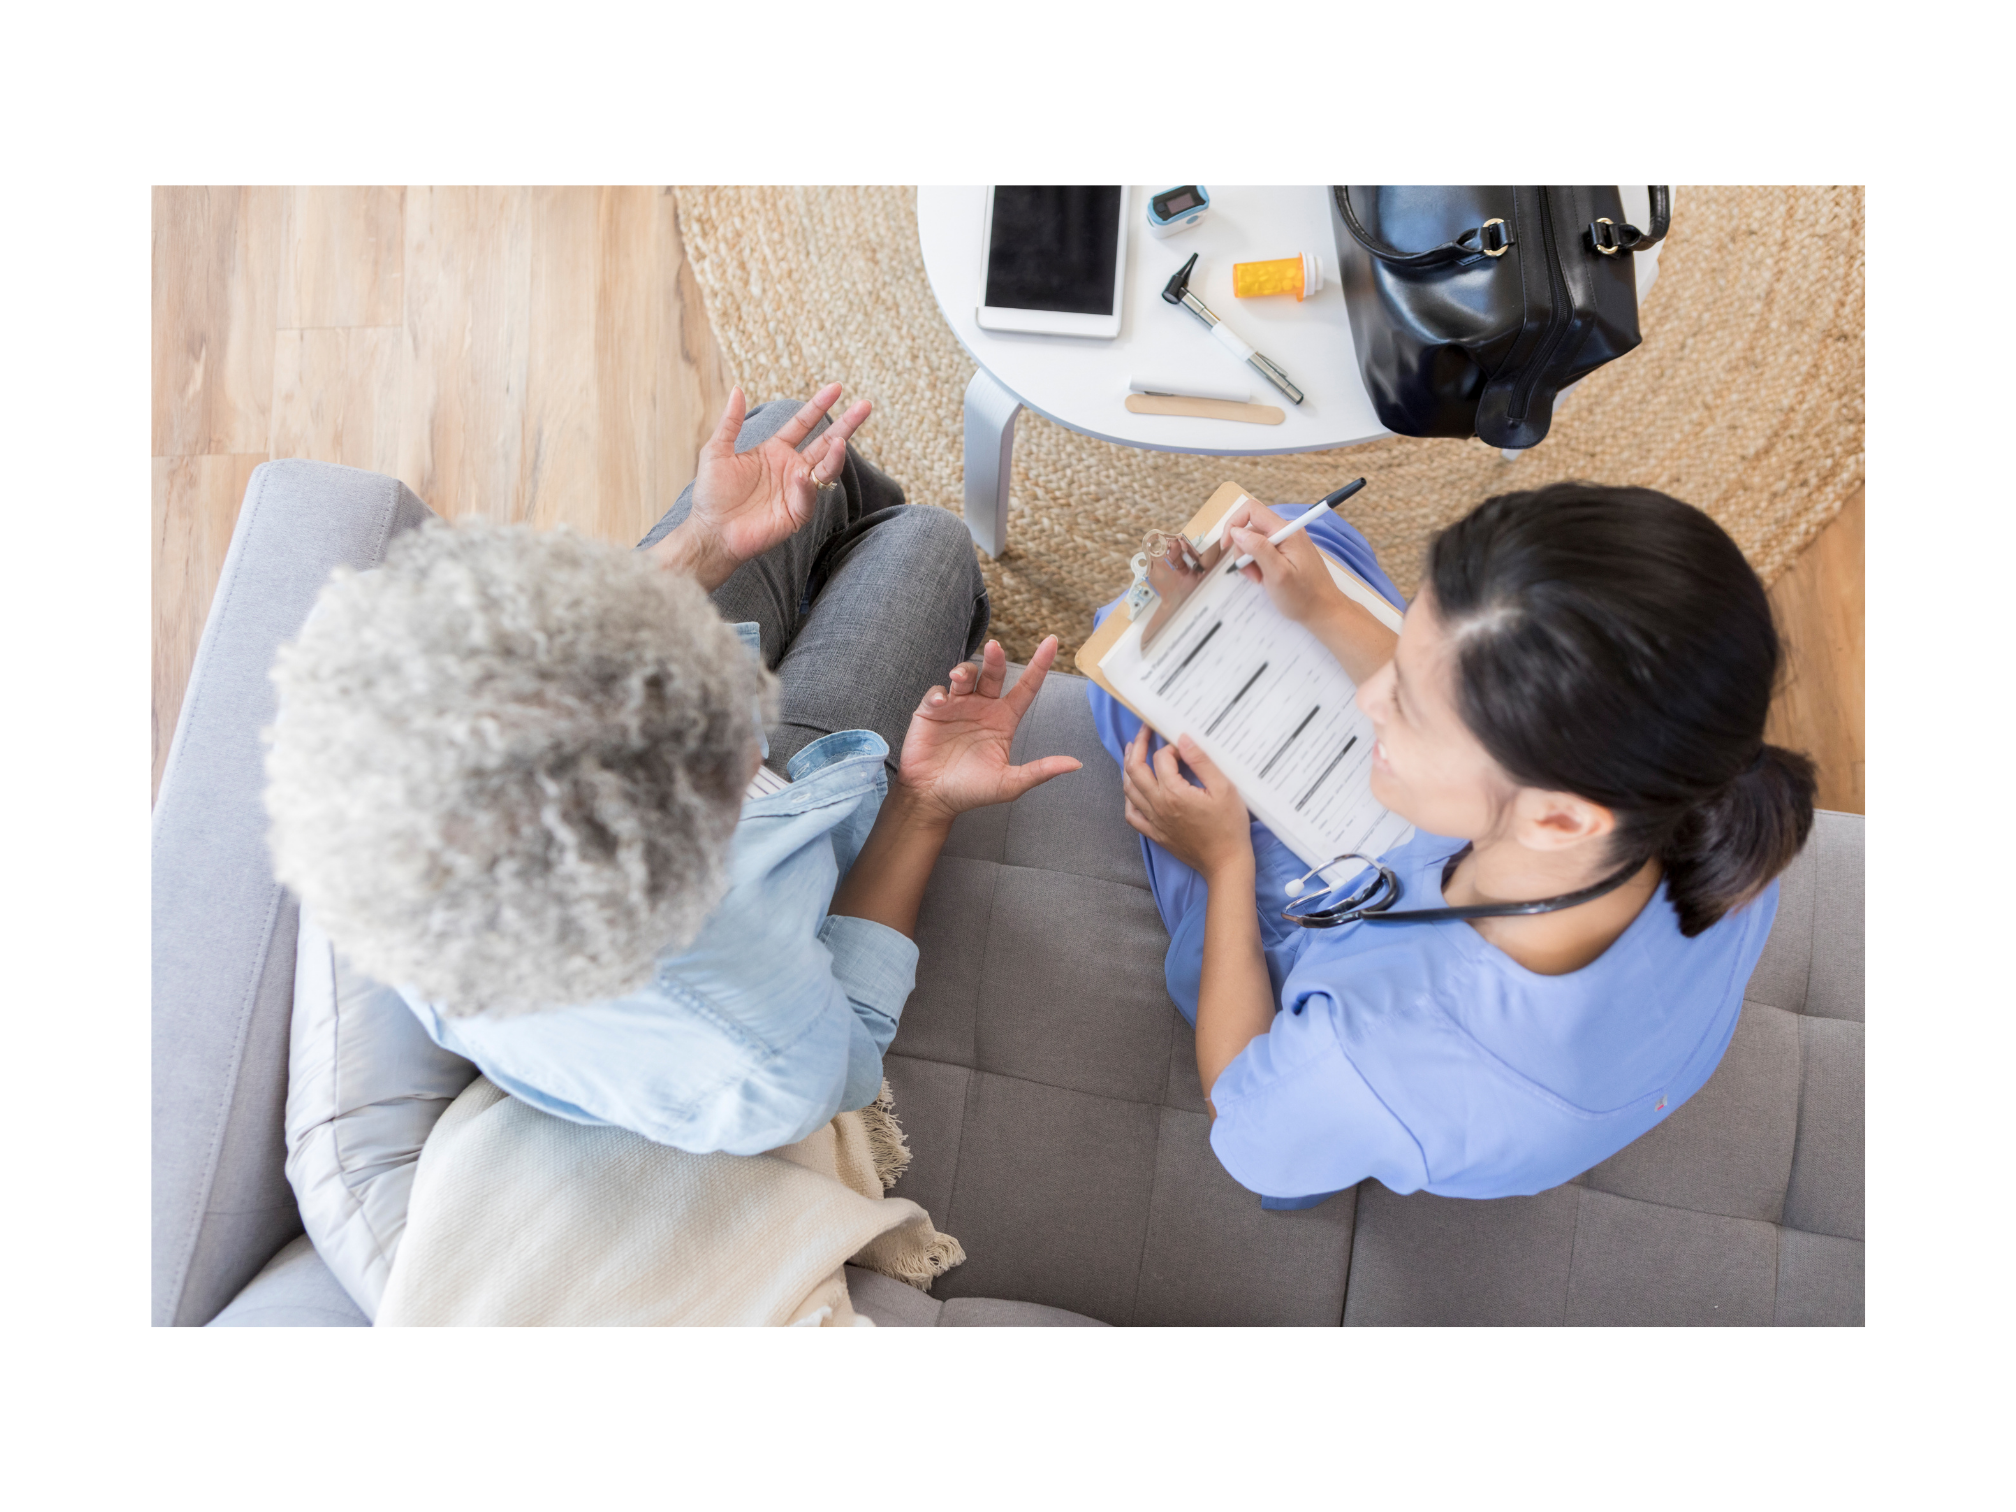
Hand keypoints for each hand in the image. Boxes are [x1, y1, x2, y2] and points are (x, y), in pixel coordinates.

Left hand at [652, 384, 872, 589]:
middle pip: (826, 443)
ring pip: (825, 469)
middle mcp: (791, 468)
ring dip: (835, 456)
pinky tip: (803, 476)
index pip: (804, 423)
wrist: (710, 531)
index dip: (819, 405)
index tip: (837, 388)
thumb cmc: (711, 494)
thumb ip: (730, 422)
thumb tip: (738, 389)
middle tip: (865, 406)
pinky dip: (808, 486)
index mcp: (775, 451)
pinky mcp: (797, 514)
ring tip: (840, 442)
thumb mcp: (717, 451)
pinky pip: (808, 496)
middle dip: (847, 425)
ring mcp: (797, 490)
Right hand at [896, 636, 1082, 823]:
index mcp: (1004, 719)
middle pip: (994, 673)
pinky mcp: (932, 711)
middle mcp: (982, 707)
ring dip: (964, 671)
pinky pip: (937, 692)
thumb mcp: (1010, 784)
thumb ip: (1040, 771)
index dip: (1039, 664)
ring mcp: (957, 706)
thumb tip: (1076, 764)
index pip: (1026, 687)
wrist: (933, 798)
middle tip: (995, 647)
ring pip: (965, 676)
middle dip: (996, 658)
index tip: (1051, 641)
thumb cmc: (972, 791)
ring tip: (960, 678)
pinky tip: (941, 702)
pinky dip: (939, 693)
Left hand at [1122, 726, 1253, 879]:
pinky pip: (1132, 814)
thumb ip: (1202, 761)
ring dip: (1128, 768)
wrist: (1226, 862)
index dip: (1171, 747)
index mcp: (1174, 792)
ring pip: (1129, 790)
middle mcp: (1158, 805)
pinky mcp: (1155, 833)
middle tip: (1143, 732)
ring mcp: (1153, 821)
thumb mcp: (1224, 788)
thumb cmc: (1229, 826)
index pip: (1161, 759)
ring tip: (1132, 752)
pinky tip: (1133, 789)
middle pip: (1135, 770)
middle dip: (1138, 747)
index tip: (1183, 747)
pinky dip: (1128, 798)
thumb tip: (1183, 739)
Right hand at [1222, 498, 1348, 630]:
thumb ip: (1258, 549)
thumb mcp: (1277, 574)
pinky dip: (1257, 565)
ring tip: (1260, 580)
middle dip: (1243, 551)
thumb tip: (1237, 532)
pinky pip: (1263, 551)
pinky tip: (1265, 579)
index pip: (1251, 510)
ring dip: (1250, 561)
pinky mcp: (1286, 552)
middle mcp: (1286, 531)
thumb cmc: (1304, 596)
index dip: (1233, 524)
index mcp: (1286, 531)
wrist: (1324, 611)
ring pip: (1254, 542)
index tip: (1226, 546)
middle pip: (1250, 528)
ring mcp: (1287, 541)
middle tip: (1251, 575)